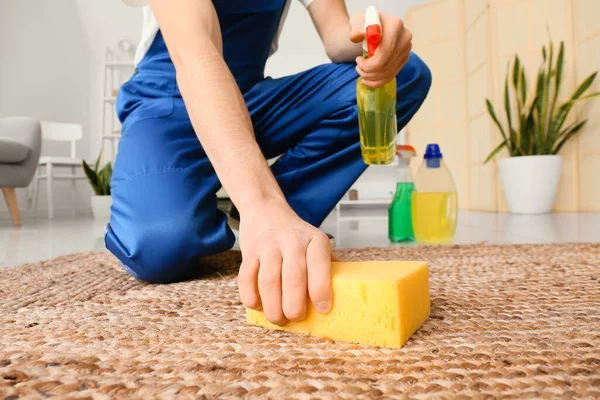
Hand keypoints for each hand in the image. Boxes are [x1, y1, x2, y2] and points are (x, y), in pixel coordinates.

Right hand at [237, 199, 332, 325]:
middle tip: (296, 318)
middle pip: (293, 276)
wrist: (266, 211)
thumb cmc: (297, 236)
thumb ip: (329, 265)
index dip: (321, 289)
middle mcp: (292, 240)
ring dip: (273, 306)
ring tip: (278, 319)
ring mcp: (268, 245)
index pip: (319, 264)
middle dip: (294, 305)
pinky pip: (246, 277)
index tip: (323, 309)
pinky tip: (257, 306)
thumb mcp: (317, 243)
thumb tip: (346, 296)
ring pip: (269, 280)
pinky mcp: (249, 252)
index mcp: (315, 241)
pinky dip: (250, 296)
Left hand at [350, 12, 411, 87]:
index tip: (357, 60)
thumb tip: (358, 36)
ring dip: (371, 77)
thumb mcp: (356, 21)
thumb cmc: (363, 24)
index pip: (385, 52)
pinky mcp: (404, 59)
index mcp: (395, 25)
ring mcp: (406, 50)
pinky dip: (377, 82)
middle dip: (368, 71)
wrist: (371, 28)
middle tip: (358, 68)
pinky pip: (391, 76)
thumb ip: (356, 28)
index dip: (369, 63)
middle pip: (387, 65)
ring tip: (360, 71)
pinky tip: (367, 80)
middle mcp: (405, 38)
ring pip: (388, 73)